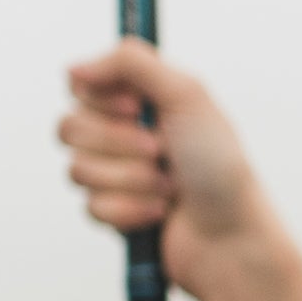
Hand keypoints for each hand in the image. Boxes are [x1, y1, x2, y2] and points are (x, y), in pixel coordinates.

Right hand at [58, 46, 290, 300]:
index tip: (139, 110)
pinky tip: (160, 212)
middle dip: (118, 144)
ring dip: (129, 179)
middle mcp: (123, 132)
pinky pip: (90, 206)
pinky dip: (129, 210)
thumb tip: (76, 68)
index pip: (81, 85)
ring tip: (168, 186)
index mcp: (141, 98)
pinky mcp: (113, 212)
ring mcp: (115, 174)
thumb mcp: (187, 94)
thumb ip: (130, 62)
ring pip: (77, 170)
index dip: (102, 99)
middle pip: (69, 126)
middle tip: (161, 151)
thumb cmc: (219, 165)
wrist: (232, 237)